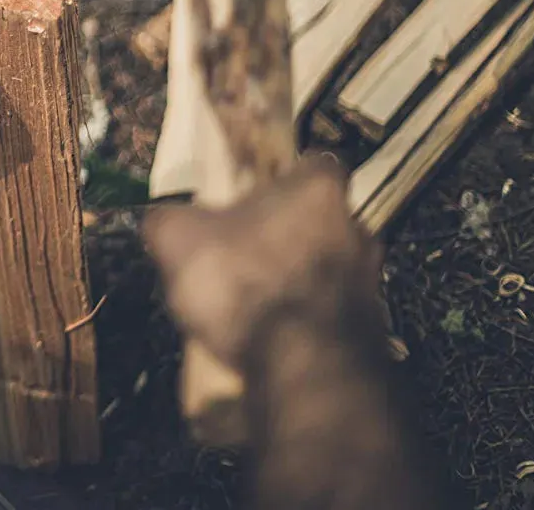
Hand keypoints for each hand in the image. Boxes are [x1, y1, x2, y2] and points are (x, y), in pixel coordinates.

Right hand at [143, 156, 382, 367]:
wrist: (304, 367)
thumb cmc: (243, 283)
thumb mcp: (177, 238)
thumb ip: (168, 219)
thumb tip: (161, 219)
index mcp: (318, 189)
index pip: (310, 165)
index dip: (279, 181)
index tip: (251, 199)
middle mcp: (356, 227)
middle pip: (318, 221)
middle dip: (285, 236)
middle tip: (244, 255)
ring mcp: (369, 281)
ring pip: (326, 269)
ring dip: (296, 281)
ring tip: (254, 305)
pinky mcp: (371, 331)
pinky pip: (330, 314)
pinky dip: (304, 321)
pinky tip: (272, 337)